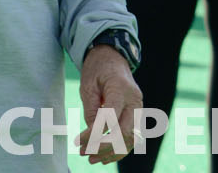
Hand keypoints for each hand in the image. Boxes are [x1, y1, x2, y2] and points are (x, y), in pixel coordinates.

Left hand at [76, 45, 142, 163]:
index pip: (110, 118)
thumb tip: (92, 134)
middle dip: (104, 147)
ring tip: (92, 159)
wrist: (113, 58)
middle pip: (124, 132)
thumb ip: (91, 109)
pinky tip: (105, 157)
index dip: (94, 133)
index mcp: (121, 88)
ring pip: (131, 139)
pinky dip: (120, 149)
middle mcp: (135, 100)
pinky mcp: (138, 115)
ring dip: (112, 152)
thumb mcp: (87, 84)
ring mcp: (139, 109)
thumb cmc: (97, 69)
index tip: (77, 141)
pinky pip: (132, 137)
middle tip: (84, 153)